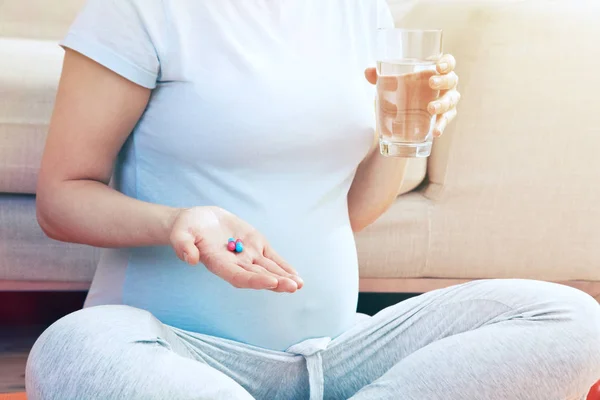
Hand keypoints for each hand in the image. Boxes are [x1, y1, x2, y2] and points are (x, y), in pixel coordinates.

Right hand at [169, 206, 302, 292]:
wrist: (197, 220)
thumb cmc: (186, 228)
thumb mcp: (180, 233)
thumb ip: (183, 245)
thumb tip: (189, 259)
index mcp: (219, 264)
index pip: (239, 276)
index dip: (255, 280)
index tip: (271, 282)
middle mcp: (236, 263)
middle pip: (258, 276)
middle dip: (276, 282)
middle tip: (292, 286)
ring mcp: (247, 255)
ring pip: (268, 269)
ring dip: (284, 277)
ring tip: (298, 284)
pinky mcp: (255, 244)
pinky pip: (271, 257)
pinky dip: (283, 266)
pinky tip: (296, 276)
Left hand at [365, 54, 460, 136]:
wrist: (404, 113)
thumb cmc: (403, 90)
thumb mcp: (392, 83)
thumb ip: (380, 77)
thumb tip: (367, 72)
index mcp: (436, 71)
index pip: (448, 62)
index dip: (447, 62)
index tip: (439, 66)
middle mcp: (446, 85)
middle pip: (451, 80)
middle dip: (443, 81)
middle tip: (431, 83)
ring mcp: (447, 101)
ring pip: (451, 100)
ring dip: (442, 104)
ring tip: (431, 109)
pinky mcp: (444, 117)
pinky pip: (446, 120)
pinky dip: (442, 125)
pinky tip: (435, 131)